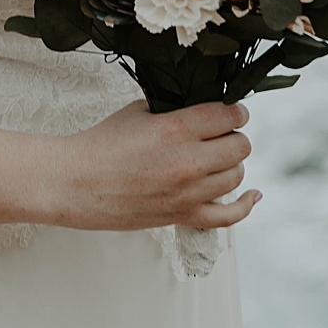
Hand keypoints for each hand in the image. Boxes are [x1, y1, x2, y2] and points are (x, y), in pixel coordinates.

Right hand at [53, 100, 260, 231]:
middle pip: (240, 146)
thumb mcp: (137, 112)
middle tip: (219, 133)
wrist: (75, 182)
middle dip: (233, 136)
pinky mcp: (182, 215)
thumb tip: (200, 112)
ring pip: (236, 175)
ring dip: (230, 163)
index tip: (231, 111)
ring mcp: (187, 192)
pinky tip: (253, 195)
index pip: (229, 115)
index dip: (235, 111)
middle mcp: (187, 161)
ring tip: (215, 157)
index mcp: (175, 129)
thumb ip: (173, 111)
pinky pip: (228, 216)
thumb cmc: (100, 146)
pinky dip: (245, 205)